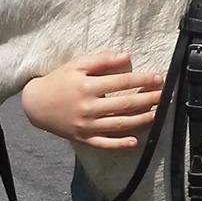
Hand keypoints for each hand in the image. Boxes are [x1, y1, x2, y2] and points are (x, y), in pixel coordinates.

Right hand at [20, 52, 162, 148]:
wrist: (36, 105)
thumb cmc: (58, 80)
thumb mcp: (76, 65)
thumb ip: (101, 60)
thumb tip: (126, 56)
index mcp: (87, 86)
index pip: (121, 82)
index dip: (142, 80)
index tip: (158, 78)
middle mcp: (88, 107)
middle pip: (124, 104)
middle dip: (148, 100)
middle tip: (165, 96)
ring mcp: (86, 125)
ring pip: (119, 124)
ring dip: (141, 120)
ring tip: (158, 114)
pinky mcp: (84, 138)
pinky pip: (105, 143)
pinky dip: (120, 143)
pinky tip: (136, 141)